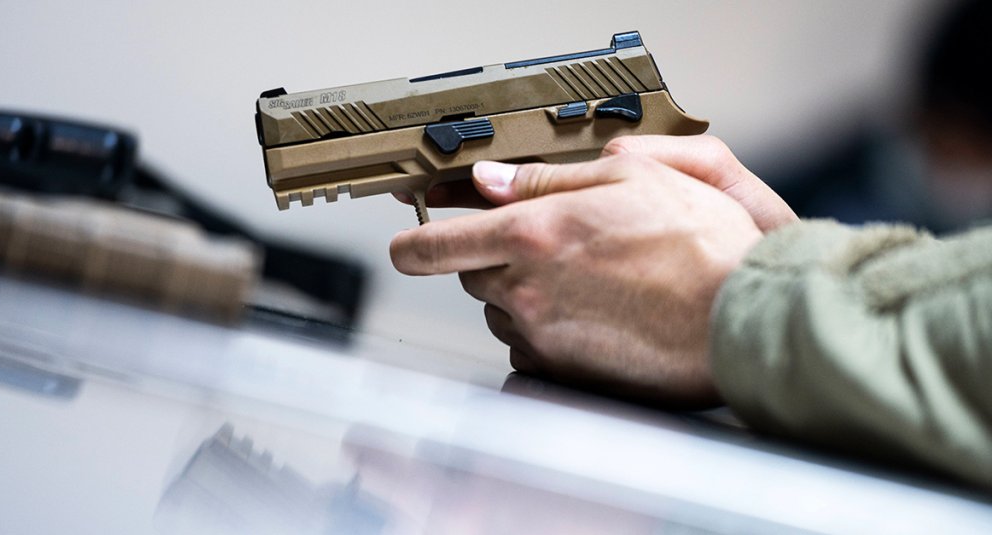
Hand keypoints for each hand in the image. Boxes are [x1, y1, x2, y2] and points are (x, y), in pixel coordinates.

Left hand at [390, 145, 765, 407]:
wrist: (741, 318)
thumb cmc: (699, 245)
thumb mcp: (627, 179)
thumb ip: (542, 182)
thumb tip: (488, 184)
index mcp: (532, 235)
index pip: (432, 247)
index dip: (410, 243)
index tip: (406, 242)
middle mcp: (525, 290)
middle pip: (470, 275)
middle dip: (492, 257)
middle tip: (547, 244)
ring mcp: (541, 336)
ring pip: (500, 311)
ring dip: (522, 294)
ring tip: (587, 281)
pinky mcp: (562, 371)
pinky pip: (529, 346)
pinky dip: (545, 330)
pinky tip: (593, 315)